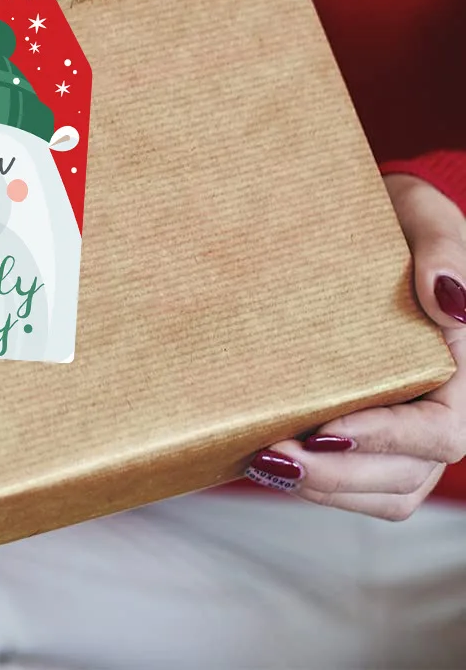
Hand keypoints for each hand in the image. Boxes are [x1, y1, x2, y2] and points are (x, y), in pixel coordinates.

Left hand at [246, 174, 465, 516]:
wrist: (366, 225)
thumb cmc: (398, 219)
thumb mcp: (421, 214)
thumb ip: (441, 248)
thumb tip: (450, 298)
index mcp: (464, 367)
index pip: (441, 431)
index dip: (386, 439)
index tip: (325, 430)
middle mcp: (445, 407)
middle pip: (407, 475)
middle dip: (338, 475)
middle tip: (270, 456)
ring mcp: (412, 428)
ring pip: (384, 491)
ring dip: (324, 489)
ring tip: (261, 463)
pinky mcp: (376, 431)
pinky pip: (360, 482)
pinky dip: (321, 484)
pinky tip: (268, 461)